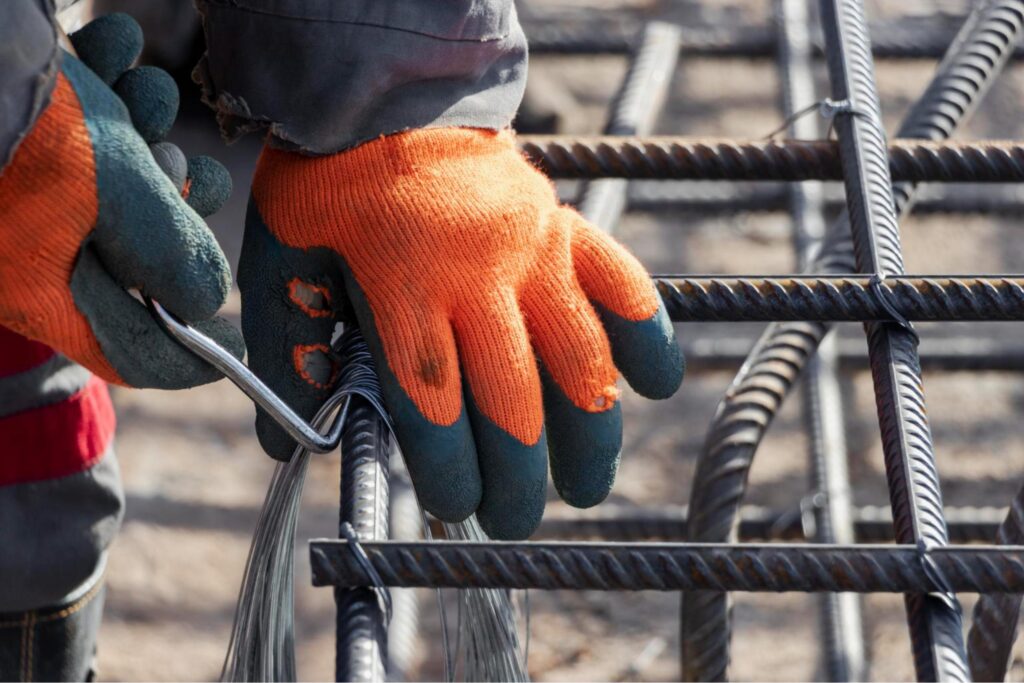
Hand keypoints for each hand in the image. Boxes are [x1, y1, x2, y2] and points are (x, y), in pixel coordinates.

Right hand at [0, 14, 240, 387]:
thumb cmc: (17, 115)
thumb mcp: (109, 187)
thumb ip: (168, 252)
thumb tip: (207, 302)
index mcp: (40, 288)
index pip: (126, 351)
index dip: (187, 354)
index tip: (238, 342)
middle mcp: (28, 251)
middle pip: (137, 259)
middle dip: (177, 207)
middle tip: (193, 173)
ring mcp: (24, 195)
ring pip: (118, 183)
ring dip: (149, 132)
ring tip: (147, 92)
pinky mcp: (23, 138)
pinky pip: (82, 129)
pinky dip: (110, 89)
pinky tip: (116, 48)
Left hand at [241, 128, 682, 538]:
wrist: (386, 96)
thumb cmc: (327, 182)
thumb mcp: (282, 258)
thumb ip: (288, 350)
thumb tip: (290, 442)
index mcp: (402, 286)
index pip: (437, 406)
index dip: (452, 472)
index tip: (457, 508)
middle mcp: (478, 273)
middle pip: (514, 398)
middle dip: (521, 476)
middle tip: (520, 518)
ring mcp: (532, 248)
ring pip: (579, 357)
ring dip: (590, 432)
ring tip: (588, 484)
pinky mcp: (563, 225)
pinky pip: (621, 282)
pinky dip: (644, 334)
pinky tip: (651, 383)